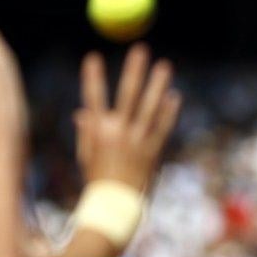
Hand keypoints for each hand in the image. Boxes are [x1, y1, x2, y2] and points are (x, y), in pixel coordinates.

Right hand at [75, 43, 180, 190]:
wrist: (115, 207)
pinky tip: (174, 96)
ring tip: (165, 65)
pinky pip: (163, 127)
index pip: (93, 97)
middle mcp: (118, 133)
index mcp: (97, 131)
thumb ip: (86, 131)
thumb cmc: (97, 180)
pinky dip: (169, 111)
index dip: (93, 77)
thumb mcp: (86, 155)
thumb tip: (82, 112)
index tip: (92, 56)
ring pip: (150, 106)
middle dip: (134, 70)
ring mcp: (138, 142)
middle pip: (128, 94)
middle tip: (141, 49)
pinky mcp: (153, 152)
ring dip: (158, 83)